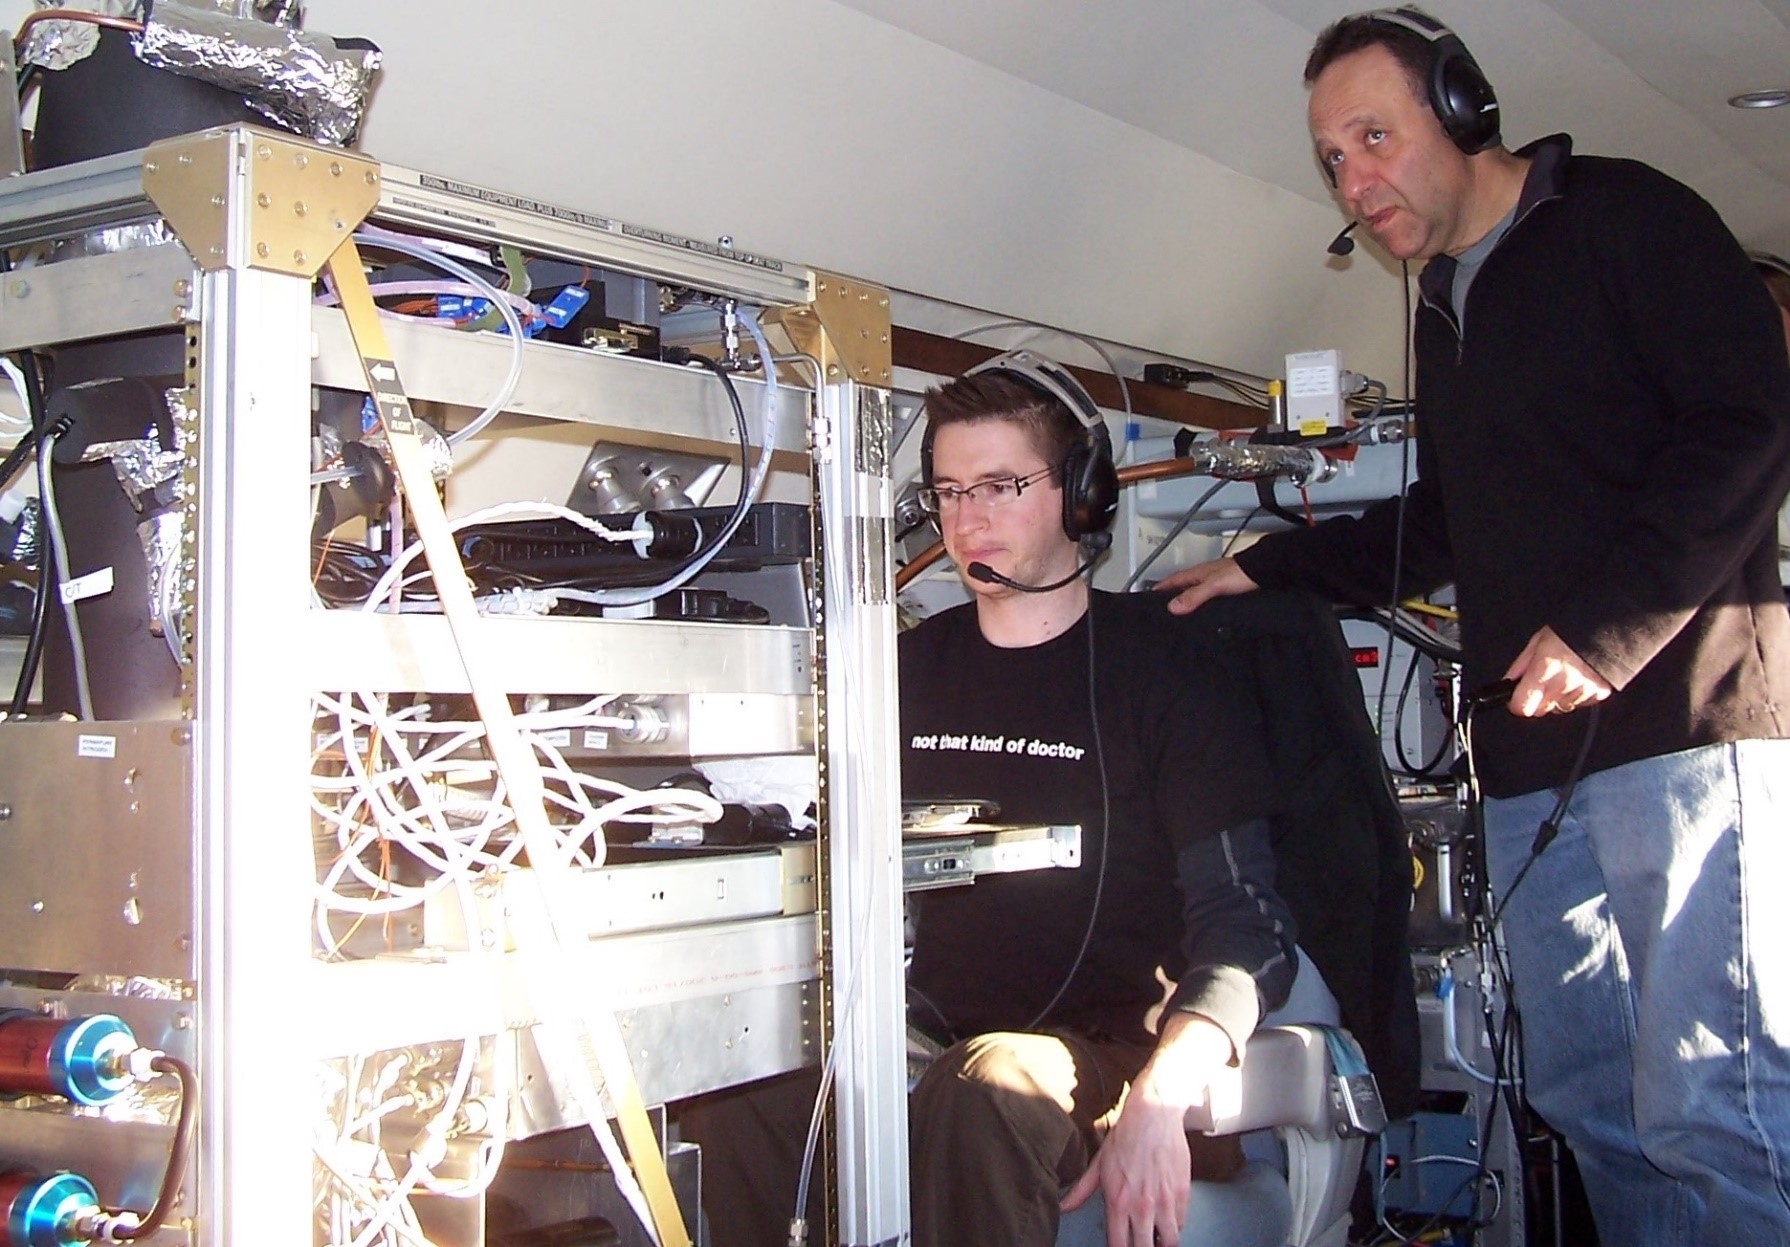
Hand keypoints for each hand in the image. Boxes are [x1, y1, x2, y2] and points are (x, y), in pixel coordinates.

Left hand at [1060, 1016, 1233, 1245]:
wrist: (1154, 1114)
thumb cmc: (1125, 1137)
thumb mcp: (1099, 1164)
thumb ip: (1081, 1191)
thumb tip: (1062, 1207)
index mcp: (1118, 1202)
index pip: (1118, 1245)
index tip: (1120, 1246)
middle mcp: (1142, 1207)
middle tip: (1140, 1242)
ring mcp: (1165, 1201)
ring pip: (1169, 1242)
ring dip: (1161, 1242)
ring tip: (1155, 1237)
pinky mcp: (1183, 1193)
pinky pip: (1181, 1223)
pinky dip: (1174, 1225)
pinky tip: (1166, 1219)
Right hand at [1154, 558, 1259, 615]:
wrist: (1265, 571)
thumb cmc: (1241, 573)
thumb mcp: (1213, 586)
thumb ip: (1194, 596)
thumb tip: (1173, 607)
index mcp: (1198, 574)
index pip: (1173, 580)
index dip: (1161, 587)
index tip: (1149, 595)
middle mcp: (1205, 577)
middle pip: (1183, 586)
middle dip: (1172, 595)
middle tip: (1162, 606)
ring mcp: (1216, 582)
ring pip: (1196, 591)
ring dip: (1188, 600)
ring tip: (1180, 612)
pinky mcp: (1227, 589)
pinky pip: (1208, 598)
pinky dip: (1203, 604)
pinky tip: (1205, 611)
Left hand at [1503, 626, 1611, 716]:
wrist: (1607, 628)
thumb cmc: (1570, 631)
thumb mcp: (1537, 642)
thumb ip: (1521, 665)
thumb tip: (1508, 682)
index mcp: (1543, 671)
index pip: (1522, 707)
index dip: (1517, 703)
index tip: (1517, 697)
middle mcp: (1562, 685)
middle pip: (1541, 710)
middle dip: (1538, 699)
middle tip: (1543, 681)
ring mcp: (1582, 692)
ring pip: (1562, 708)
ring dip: (1559, 697)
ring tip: (1565, 674)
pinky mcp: (1600, 694)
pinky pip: (1582, 703)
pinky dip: (1579, 694)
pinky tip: (1580, 677)